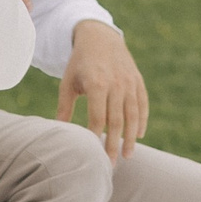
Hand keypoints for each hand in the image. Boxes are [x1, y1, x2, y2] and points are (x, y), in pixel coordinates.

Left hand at [58, 22, 148, 159]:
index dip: (95, 137)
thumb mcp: (68, 83)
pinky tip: (140, 135)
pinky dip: (142, 120)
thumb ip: (64, 108)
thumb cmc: (79, 63)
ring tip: (128, 156)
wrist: (100, 37)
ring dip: (131, 137)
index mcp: (96, 83)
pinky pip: (142, 103)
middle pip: (117, 120)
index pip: (97, 117)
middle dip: (114, 144)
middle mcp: (116, 83)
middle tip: (110, 164)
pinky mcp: (137, 80)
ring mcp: (129, 81)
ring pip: (132, 114)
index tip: (92, 154)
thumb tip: (58, 133)